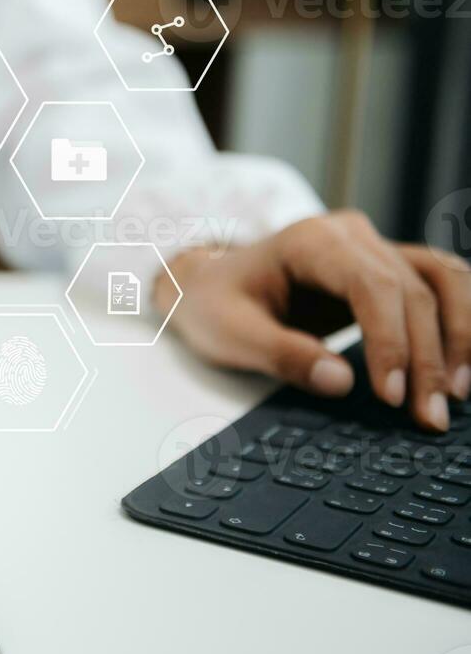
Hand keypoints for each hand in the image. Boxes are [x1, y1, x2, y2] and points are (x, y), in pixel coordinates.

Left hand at [161, 210, 470, 431]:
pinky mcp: (388, 268)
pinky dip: (463, 321)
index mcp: (310, 241)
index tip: (391, 395)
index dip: (391, 340)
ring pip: (443, 280)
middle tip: (430, 417)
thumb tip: (341, 382)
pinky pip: (443, 285)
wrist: (210, 284)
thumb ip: (282, 355)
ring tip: (459, 395)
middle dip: (428, 357)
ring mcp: (376, 247)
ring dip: (461, 337)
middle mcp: (351, 236)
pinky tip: (466, 365)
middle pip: (414, 290)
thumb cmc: (214, 305)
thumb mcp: (230, 333)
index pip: (373, 285)